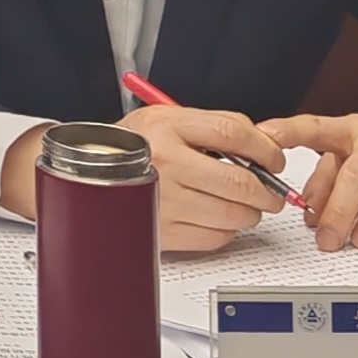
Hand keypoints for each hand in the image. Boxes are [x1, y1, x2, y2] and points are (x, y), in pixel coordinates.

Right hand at [0, 104, 286, 255]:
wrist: (83, 171)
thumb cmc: (133, 145)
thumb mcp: (168, 119)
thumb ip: (215, 127)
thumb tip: (267, 146)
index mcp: (167, 127)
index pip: (234, 133)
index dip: (266, 149)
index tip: (275, 160)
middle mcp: (164, 162)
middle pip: (240, 182)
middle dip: (268, 192)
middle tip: (271, 194)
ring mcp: (161, 200)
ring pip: (233, 215)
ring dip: (247, 214)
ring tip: (239, 206)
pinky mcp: (159, 231)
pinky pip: (214, 238)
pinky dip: (224, 232)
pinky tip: (213, 218)